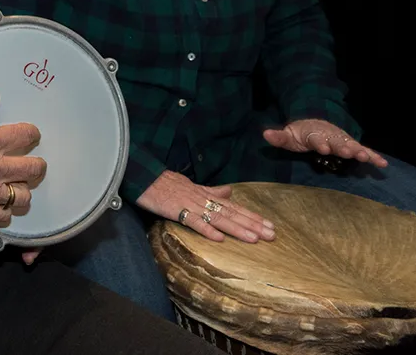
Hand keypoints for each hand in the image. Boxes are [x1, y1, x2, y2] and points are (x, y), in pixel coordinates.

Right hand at [0, 87, 44, 227]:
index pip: (25, 135)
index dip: (32, 133)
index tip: (30, 134)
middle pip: (34, 169)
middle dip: (37, 164)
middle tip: (32, 163)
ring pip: (23, 197)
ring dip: (23, 191)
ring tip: (16, 186)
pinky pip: (4, 217)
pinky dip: (5, 212)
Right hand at [136, 170, 274, 243]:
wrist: (144, 177)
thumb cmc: (167, 182)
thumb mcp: (192, 185)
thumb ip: (211, 190)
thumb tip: (230, 191)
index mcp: (207, 195)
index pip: (234, 207)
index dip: (252, 216)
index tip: (270, 225)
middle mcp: (203, 200)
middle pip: (231, 213)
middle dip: (252, 224)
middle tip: (272, 235)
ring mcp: (190, 205)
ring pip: (217, 218)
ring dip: (236, 228)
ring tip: (254, 238)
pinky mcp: (176, 210)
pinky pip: (193, 222)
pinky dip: (206, 230)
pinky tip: (219, 239)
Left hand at [263, 118, 387, 167]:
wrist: (315, 123)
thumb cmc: (301, 133)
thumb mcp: (288, 135)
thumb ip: (279, 137)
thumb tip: (265, 134)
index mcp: (314, 133)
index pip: (317, 138)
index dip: (320, 142)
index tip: (323, 148)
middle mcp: (331, 136)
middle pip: (337, 141)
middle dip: (343, 146)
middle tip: (349, 152)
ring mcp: (342, 141)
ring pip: (352, 145)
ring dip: (359, 151)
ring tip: (366, 157)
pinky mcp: (351, 146)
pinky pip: (364, 151)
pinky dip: (373, 156)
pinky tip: (383, 164)